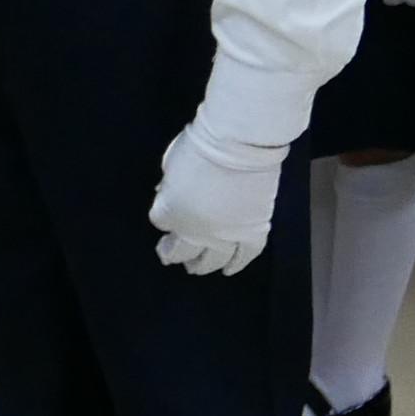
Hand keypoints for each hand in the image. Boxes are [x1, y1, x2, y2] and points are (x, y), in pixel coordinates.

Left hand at [150, 120, 288, 277]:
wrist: (239, 146)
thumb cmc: (201, 146)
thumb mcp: (171, 161)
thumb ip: (169, 182)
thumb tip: (168, 190)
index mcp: (171, 212)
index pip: (161, 223)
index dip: (164, 220)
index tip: (165, 219)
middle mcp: (196, 231)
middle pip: (183, 252)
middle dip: (177, 254)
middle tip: (177, 256)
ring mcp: (225, 235)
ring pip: (213, 260)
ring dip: (203, 265)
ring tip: (199, 267)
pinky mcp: (253, 232)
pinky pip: (245, 255)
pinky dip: (238, 264)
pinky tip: (230, 269)